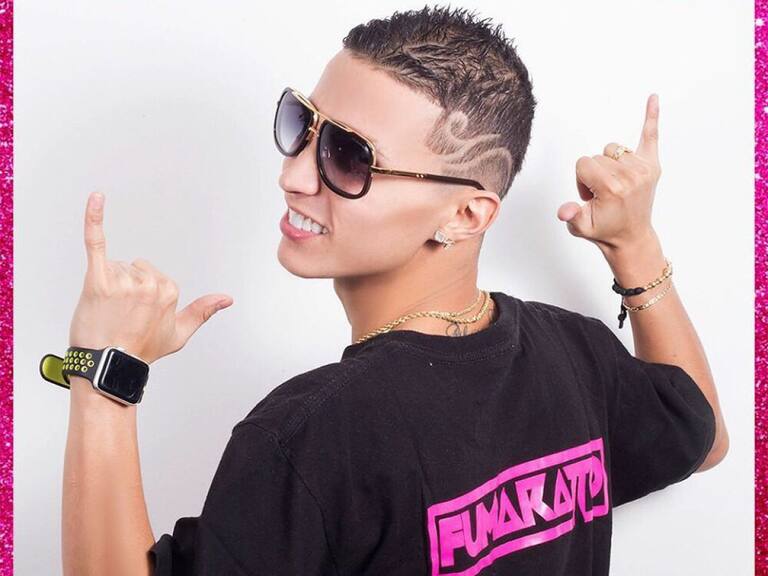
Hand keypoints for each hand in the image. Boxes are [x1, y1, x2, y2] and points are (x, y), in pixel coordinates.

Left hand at [68, 192, 232, 363]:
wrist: (109, 365)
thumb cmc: (142, 349)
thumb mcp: (179, 333)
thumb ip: (203, 311)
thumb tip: (227, 298)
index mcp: (170, 290)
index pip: (150, 274)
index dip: (139, 294)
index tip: (134, 316)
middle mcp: (150, 283)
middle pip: (133, 267)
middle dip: (123, 287)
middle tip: (118, 315)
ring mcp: (124, 281)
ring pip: (114, 267)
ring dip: (106, 286)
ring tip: (105, 313)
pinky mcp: (99, 278)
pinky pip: (97, 241)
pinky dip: (95, 218)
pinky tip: (97, 198)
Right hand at [557, 93, 661, 253]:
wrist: (631, 238)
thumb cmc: (605, 230)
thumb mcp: (581, 227)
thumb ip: (571, 216)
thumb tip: (565, 211)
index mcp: (612, 187)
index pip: (583, 163)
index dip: (581, 180)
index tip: (590, 197)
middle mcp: (630, 175)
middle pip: (597, 156)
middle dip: (594, 174)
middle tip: (603, 196)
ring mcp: (643, 168)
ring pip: (613, 149)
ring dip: (609, 164)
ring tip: (614, 186)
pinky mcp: (652, 164)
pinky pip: (650, 134)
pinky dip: (651, 115)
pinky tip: (653, 97)